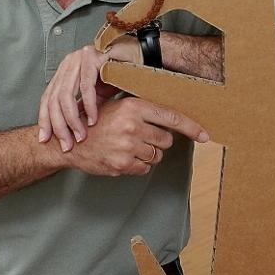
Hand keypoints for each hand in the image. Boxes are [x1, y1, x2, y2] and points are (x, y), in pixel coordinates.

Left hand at [39, 40, 138, 150]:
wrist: (139, 58)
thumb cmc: (119, 76)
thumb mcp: (97, 96)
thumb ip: (81, 109)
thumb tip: (68, 130)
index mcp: (65, 70)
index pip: (47, 97)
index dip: (44, 119)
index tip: (45, 139)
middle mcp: (69, 63)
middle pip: (53, 98)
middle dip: (58, 125)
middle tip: (66, 145)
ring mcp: (79, 58)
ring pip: (65, 94)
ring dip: (72, 120)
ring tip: (80, 136)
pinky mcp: (93, 58)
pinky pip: (86, 87)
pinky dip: (89, 106)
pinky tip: (92, 120)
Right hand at [63, 97, 208, 176]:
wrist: (69, 142)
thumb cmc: (95, 122)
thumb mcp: (117, 106)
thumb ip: (142, 109)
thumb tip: (170, 117)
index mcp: (133, 107)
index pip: (171, 117)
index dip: (191, 127)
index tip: (205, 135)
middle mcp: (132, 126)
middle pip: (166, 140)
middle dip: (158, 141)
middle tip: (141, 137)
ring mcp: (127, 147)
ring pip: (156, 156)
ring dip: (148, 154)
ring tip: (128, 147)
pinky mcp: (122, 165)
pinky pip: (145, 168)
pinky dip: (138, 165)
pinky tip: (123, 157)